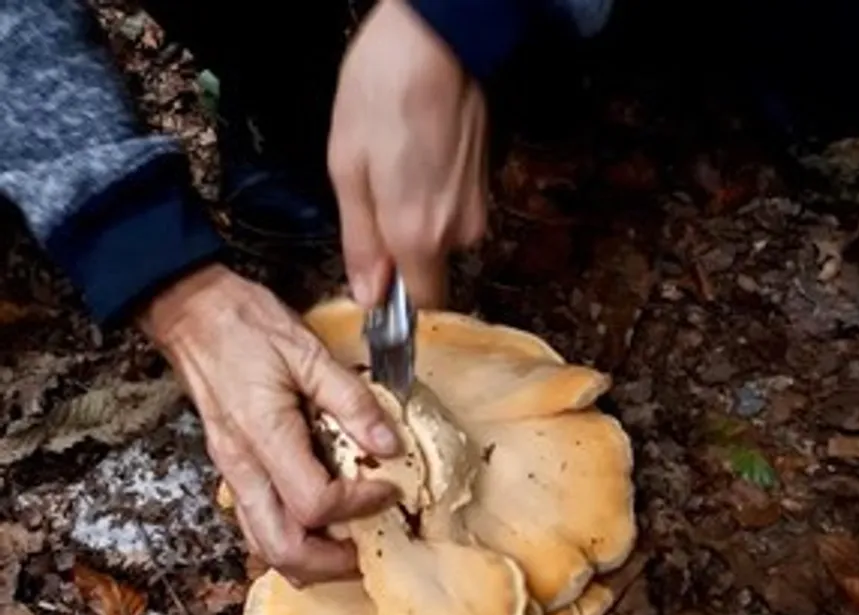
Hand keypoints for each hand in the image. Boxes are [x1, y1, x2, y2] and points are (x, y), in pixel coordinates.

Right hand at [138, 263, 400, 585]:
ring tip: (347, 546)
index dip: (359, 505)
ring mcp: (232, 470)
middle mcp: (242, 465)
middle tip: (369, 548)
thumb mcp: (307, 352)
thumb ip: (351, 400)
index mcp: (263, 436)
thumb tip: (388, 443)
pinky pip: (256, 522)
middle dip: (330, 563)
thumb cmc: (243, 325)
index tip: (388, 487)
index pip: (314, 502)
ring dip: (307, 559)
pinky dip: (289, 536)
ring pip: (262, 545)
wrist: (192, 313)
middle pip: (280, 548)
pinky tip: (317, 520)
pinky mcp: (232, 466)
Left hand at [328, 0, 488, 308]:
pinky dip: (431, 197)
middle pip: (428, 269)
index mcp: (418, 236)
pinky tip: (415, 157)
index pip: (421, 305)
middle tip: (373, 197)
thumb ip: (360, 243)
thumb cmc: (382, 96)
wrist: (436, 40)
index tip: (376, 285)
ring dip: (414, 219)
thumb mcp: (348, 170)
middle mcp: (457, 232)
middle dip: (398, 249)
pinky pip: (453, 212)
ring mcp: (477, 207)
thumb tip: (368, 296)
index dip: (397, 302)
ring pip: (440, 238)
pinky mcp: (485, 184)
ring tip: (393, 168)